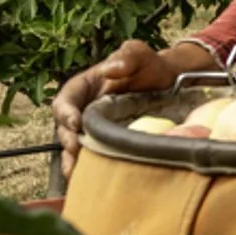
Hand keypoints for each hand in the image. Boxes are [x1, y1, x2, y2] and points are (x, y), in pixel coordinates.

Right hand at [51, 39, 211, 168]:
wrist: (170, 85)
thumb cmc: (150, 66)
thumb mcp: (139, 55)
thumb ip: (127, 56)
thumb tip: (111, 69)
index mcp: (84, 87)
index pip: (65, 100)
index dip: (66, 112)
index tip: (76, 123)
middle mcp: (84, 109)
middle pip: (65, 127)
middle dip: (68, 140)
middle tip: (76, 151)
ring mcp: (94, 128)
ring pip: (75, 146)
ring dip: (72, 160)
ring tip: (75, 173)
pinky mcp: (107, 143)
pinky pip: (92, 156)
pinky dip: (87, 169)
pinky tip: (89, 180)